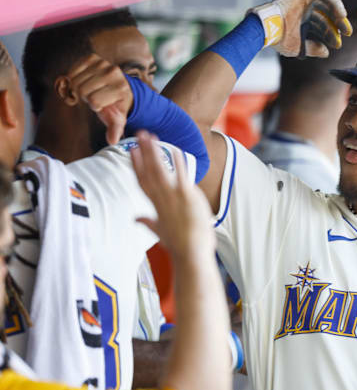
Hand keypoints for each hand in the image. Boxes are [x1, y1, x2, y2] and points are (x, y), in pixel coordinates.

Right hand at [67, 54, 132, 144]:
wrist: (118, 86)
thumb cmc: (115, 105)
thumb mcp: (117, 118)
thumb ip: (115, 129)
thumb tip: (112, 141)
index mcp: (121, 89)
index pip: (94, 102)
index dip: (94, 106)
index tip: (101, 104)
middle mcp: (114, 73)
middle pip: (82, 90)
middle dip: (85, 97)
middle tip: (94, 96)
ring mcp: (103, 63)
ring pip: (75, 81)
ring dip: (79, 87)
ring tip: (90, 89)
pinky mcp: (92, 58)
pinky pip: (72, 71)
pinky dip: (73, 78)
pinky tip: (84, 81)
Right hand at [131, 131, 214, 259]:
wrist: (191, 255)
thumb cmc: (178, 246)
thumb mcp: (160, 234)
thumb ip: (148, 223)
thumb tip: (136, 219)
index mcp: (155, 207)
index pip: (142, 182)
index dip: (136, 165)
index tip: (131, 151)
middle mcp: (161, 200)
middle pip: (149, 171)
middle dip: (144, 152)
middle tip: (139, 134)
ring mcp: (174, 198)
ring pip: (160, 170)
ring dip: (155, 152)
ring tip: (151, 136)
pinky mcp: (187, 198)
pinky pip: (181, 176)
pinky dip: (177, 163)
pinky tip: (174, 150)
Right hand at [251, 0, 352, 57]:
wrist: (267, 29)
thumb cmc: (279, 38)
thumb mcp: (299, 47)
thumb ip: (313, 48)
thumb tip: (326, 53)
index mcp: (301, 19)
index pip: (320, 24)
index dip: (330, 34)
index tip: (338, 44)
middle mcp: (303, 8)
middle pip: (325, 14)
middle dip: (336, 25)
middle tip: (346, 34)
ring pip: (327, 3)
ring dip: (337, 14)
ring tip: (344, 26)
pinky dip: (334, 3)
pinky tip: (341, 15)